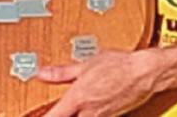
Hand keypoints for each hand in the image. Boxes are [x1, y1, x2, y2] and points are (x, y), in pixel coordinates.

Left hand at [38, 49, 161, 116]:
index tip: (32, 116)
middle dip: (60, 116)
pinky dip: (88, 116)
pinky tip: (88, 109)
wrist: (144, 73)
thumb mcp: (86, 64)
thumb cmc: (118, 65)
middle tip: (54, 111)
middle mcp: (89, 112)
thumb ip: (62, 72)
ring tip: (73, 108)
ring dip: (75, 115)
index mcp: (78, 98)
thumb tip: (42, 73)